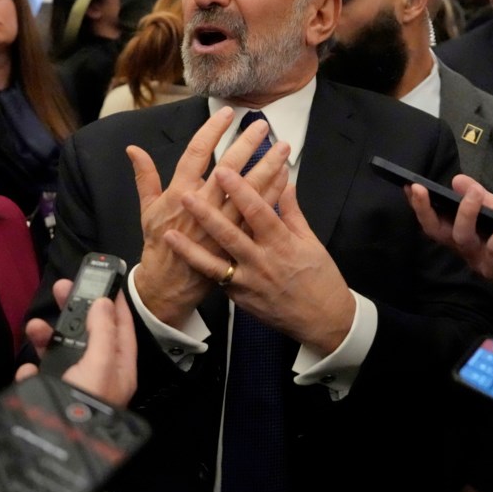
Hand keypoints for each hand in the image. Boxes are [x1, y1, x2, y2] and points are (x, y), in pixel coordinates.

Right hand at [22, 279, 136, 406]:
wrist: (56, 446)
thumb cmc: (85, 407)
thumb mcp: (100, 365)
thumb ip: (102, 332)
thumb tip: (104, 302)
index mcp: (118, 368)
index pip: (122, 329)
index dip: (116, 304)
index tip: (108, 281)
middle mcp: (98, 375)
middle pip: (89, 334)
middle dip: (76, 311)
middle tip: (62, 288)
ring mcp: (73, 386)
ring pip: (62, 352)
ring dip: (48, 336)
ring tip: (34, 327)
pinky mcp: (49, 397)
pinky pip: (40, 377)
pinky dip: (32, 370)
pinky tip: (28, 370)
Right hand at [128, 107, 289, 327]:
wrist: (169, 286)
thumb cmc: (158, 245)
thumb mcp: (146, 210)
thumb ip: (145, 177)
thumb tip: (133, 149)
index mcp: (179, 193)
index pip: (197, 152)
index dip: (214, 130)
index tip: (228, 114)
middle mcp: (203, 205)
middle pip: (230, 168)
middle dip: (248, 144)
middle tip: (263, 125)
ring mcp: (222, 224)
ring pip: (249, 190)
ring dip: (267, 167)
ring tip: (282, 147)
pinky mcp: (237, 240)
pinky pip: (258, 213)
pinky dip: (272, 194)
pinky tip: (284, 178)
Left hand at [166, 169, 353, 353]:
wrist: (323, 320)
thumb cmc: (320, 279)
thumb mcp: (311, 241)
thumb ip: (292, 212)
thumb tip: (285, 182)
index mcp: (282, 243)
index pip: (257, 211)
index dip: (240, 190)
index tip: (224, 171)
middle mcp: (262, 262)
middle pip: (230, 235)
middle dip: (207, 215)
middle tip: (186, 196)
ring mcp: (248, 282)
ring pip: (214, 263)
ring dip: (190, 248)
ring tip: (169, 233)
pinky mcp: (240, 298)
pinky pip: (217, 279)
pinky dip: (200, 267)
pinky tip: (182, 257)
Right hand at [407, 175, 492, 297]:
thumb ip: (481, 197)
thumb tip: (457, 180)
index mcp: (462, 235)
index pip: (434, 220)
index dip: (419, 205)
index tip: (408, 185)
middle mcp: (466, 250)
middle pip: (437, 232)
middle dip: (425, 210)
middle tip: (421, 188)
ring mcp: (480, 262)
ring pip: (463, 239)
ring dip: (466, 213)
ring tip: (474, 193)